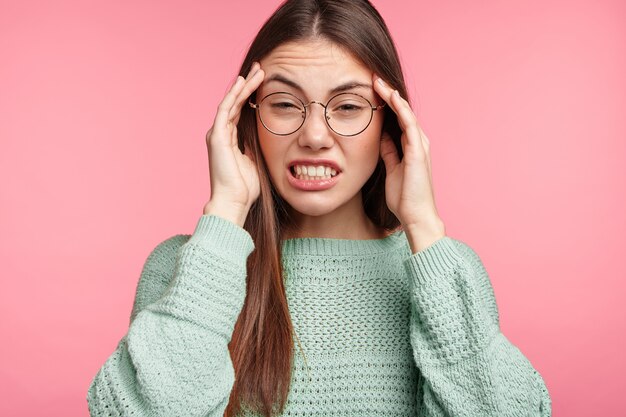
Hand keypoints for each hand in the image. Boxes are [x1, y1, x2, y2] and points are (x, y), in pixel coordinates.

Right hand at [203, 62, 264, 225]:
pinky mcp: (217, 136)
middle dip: (249, 85)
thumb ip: (255, 146)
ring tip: (258, 71)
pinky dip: (234, 94)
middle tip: (261, 69)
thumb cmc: (245, 188)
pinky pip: (226, 109)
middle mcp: (221, 133)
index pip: (241, 111)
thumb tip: (265, 136)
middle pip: (236, 102)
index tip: (265, 83)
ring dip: (244, 85)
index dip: (251, 96)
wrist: (233, 202)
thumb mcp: (255, 161)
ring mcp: (217, 134)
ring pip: (231, 102)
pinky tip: (244, 82)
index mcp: (229, 139)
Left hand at [373, 74, 445, 250]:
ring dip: (392, 96)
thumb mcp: (391, 168)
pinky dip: (400, 109)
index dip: (385, 103)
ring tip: (378, 80)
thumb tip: (381, 136)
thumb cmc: (404, 197)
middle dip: (388, 94)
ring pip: (406, 113)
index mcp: (411, 146)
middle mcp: (418, 142)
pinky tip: (391, 97)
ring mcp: (420, 145)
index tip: (370, 90)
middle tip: (373, 77)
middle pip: (401, 111)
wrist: (416, 216)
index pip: (397, 119)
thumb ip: (389, 151)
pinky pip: (409, 124)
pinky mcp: (418, 152)